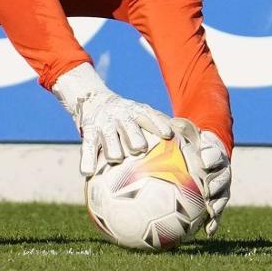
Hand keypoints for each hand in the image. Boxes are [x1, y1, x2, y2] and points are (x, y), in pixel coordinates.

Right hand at [51, 63, 173, 175]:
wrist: (92, 98)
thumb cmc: (125, 114)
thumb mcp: (139, 111)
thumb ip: (158, 122)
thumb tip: (183, 135)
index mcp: (136, 111)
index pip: (149, 116)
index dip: (158, 124)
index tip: (167, 134)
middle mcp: (120, 116)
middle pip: (130, 129)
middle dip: (135, 140)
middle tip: (139, 149)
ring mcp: (103, 124)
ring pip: (110, 140)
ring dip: (113, 151)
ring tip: (115, 159)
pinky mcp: (88, 131)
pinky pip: (88, 148)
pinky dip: (87, 160)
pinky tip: (87, 172)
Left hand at [171, 118, 231, 235]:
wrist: (205, 151)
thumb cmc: (191, 142)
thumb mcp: (185, 132)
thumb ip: (179, 130)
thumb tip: (168, 125)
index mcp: (214, 153)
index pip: (215, 153)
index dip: (211, 156)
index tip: (206, 161)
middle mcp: (221, 170)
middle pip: (222, 178)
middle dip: (217, 184)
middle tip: (209, 190)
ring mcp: (221, 185)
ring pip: (222, 196)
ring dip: (218, 204)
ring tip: (211, 212)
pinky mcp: (217, 199)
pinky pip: (217, 212)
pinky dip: (214, 222)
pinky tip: (207, 232)